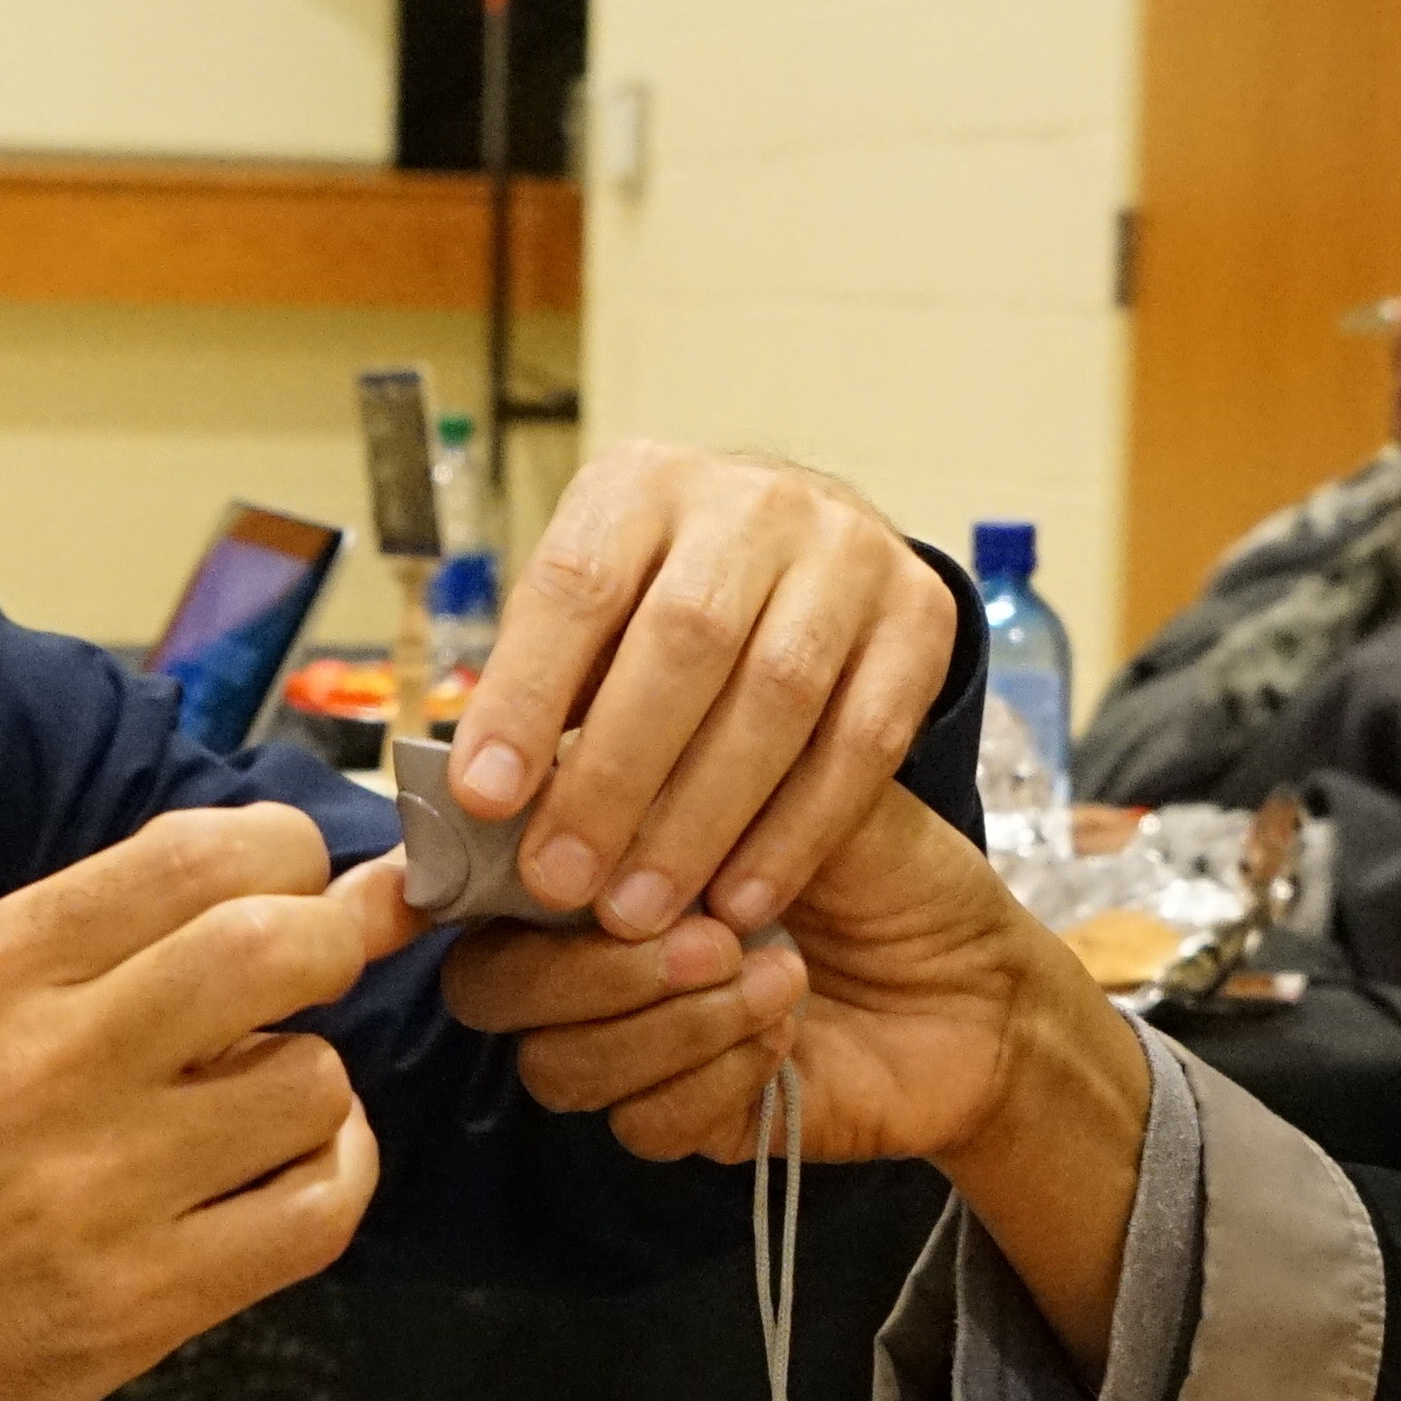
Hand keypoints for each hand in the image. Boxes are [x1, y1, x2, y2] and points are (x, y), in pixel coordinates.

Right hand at [0, 803, 419, 1400]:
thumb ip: (92, 932)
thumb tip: (269, 874)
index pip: (198, 855)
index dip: (287, 857)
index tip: (292, 885)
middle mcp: (49, 1066)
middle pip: (276, 949)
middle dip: (335, 943)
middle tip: (320, 973)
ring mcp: (103, 1190)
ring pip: (315, 1082)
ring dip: (314, 1082)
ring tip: (258, 1103)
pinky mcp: (147, 1300)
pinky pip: (319, 1210)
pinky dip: (336, 1174)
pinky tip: (289, 1169)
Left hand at [441, 446, 956, 942]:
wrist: (815, 554)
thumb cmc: (670, 601)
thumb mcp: (597, 614)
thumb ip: (546, 690)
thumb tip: (479, 804)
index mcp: (643, 487)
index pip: (577, 584)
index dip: (527, 694)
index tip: (483, 799)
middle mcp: (752, 503)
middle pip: (685, 639)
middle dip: (616, 776)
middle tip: (561, 884)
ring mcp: (848, 554)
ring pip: (778, 694)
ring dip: (703, 819)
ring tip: (641, 913)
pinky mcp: (922, 617)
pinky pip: (863, 741)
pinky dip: (797, 832)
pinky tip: (740, 899)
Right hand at [445, 783, 1152, 1359]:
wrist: (985, 979)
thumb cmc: (890, 866)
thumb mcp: (794, 774)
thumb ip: (677, 769)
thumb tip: (570, 766)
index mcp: (596, 860)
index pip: (475, 881)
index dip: (469, 882)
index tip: (536, 862)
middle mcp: (590, 956)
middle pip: (490, 989)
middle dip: (584, 966)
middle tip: (704, 932)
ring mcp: (631, 1044)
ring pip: (558, 1067)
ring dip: (664, 1024)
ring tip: (774, 978)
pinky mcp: (685, 1119)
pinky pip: (641, 1124)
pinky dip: (712, 1079)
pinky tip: (784, 1038)